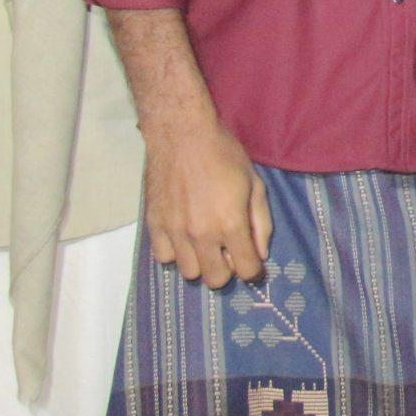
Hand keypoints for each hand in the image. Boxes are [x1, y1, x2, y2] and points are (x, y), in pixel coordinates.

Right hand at [141, 111, 271, 288]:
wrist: (182, 136)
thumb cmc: (224, 155)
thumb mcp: (254, 184)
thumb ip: (261, 222)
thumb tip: (261, 254)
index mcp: (231, 224)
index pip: (246, 270)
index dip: (253, 270)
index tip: (253, 261)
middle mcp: (201, 234)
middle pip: (215, 280)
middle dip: (227, 270)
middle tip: (228, 251)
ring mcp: (175, 231)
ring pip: (189, 272)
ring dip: (200, 262)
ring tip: (205, 242)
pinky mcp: (154, 225)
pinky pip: (164, 258)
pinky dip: (176, 253)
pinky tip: (183, 236)